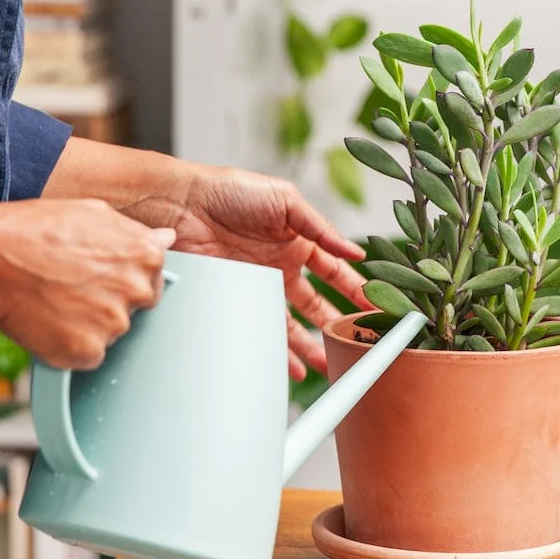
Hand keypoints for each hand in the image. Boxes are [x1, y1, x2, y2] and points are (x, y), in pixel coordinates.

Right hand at [0, 199, 174, 369]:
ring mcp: (113, 324)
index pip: (152, 280)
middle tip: (70, 287)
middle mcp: (136, 291)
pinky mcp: (87, 351)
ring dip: (88, 324)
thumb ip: (136, 231)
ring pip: (110, 333)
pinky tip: (48, 321)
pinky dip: (69, 346)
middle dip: (109, 302)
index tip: (95, 274)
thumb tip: (167, 238)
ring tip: (54, 299)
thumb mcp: (92, 213)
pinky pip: (87, 355)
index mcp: (146, 256)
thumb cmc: (35, 230)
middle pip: (133, 309)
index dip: (121, 278)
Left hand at [165, 166, 368, 379]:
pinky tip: (295, 368)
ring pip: (293, 323)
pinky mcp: (237, 300)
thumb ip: (322, 229)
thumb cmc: (232, 190)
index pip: (335, 271)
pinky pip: (262, 329)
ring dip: (312, 345)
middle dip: (338, 324)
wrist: (182, 205)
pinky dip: (280, 351)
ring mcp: (259, 286)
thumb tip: (356, 252)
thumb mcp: (286, 201)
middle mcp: (281, 267)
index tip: (377, 308)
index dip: (356, 289)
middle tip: (360, 344)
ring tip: (332, 365)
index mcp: (298, 241)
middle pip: (317, 304)